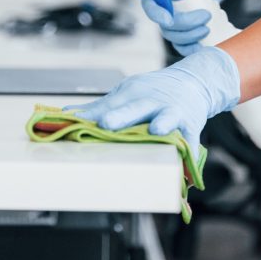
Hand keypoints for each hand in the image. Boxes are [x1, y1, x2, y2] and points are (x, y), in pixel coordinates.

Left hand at [64, 47, 239, 158]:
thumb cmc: (152, 92)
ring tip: (157, 131)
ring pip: (168, 118)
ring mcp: (173, 113)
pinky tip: (186, 176)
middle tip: (106, 123)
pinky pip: (190, 144)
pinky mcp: (191, 128)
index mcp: (133, 92)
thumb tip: (67, 114)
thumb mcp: (127, 93)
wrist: (193, 82)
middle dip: (121, 115)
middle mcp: (152, 101)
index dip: (94, 113)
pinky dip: (188, 158)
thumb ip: (101, 106)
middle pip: (135, 107)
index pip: (110, 103)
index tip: (76, 120)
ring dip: (163, 123)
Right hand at [142, 0, 230, 55]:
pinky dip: (191, 49)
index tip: (170, 19)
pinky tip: (204, 46)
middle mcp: (164, 8)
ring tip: (208, 27)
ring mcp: (173, 21)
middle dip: (185, 25)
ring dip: (190, 37)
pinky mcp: (184, 31)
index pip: (150, 5)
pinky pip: (182, 45)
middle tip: (206, 17)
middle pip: (165, 25)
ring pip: (174, 37)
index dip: (156, 14)